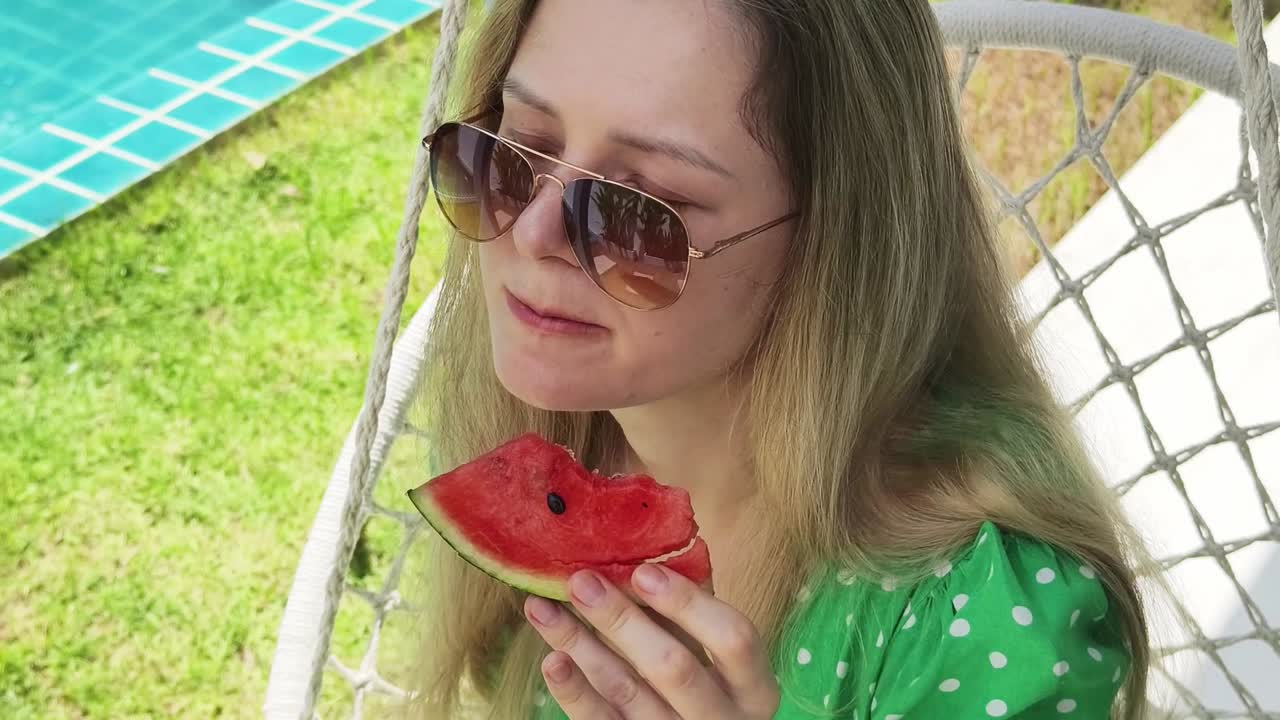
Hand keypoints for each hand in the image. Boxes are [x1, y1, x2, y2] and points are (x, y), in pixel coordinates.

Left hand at [523, 564, 779, 718]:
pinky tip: (553, 660)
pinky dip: (574, 692)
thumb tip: (660, 536)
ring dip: (581, 644)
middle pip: (674, 667)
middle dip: (623, 620)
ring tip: (544, 607)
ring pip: (626, 691)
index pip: (734, 639)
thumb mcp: (714, 650)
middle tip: (582, 580)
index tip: (642, 570)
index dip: (688, 602)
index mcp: (754, 687)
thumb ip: (696, 607)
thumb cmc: (709, 682)